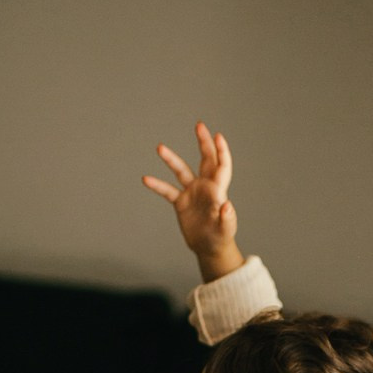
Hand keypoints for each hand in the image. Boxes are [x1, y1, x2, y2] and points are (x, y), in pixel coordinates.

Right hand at [142, 121, 243, 281]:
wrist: (209, 247)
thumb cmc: (221, 237)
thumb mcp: (225, 229)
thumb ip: (227, 217)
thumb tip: (226, 206)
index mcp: (218, 190)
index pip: (221, 166)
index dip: (221, 151)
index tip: (217, 136)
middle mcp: (205, 187)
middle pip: (205, 159)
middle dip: (203, 142)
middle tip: (199, 125)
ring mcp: (192, 192)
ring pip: (181, 171)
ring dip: (171, 159)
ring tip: (160, 148)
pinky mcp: (181, 202)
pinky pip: (167, 190)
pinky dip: (157, 185)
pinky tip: (145, 179)